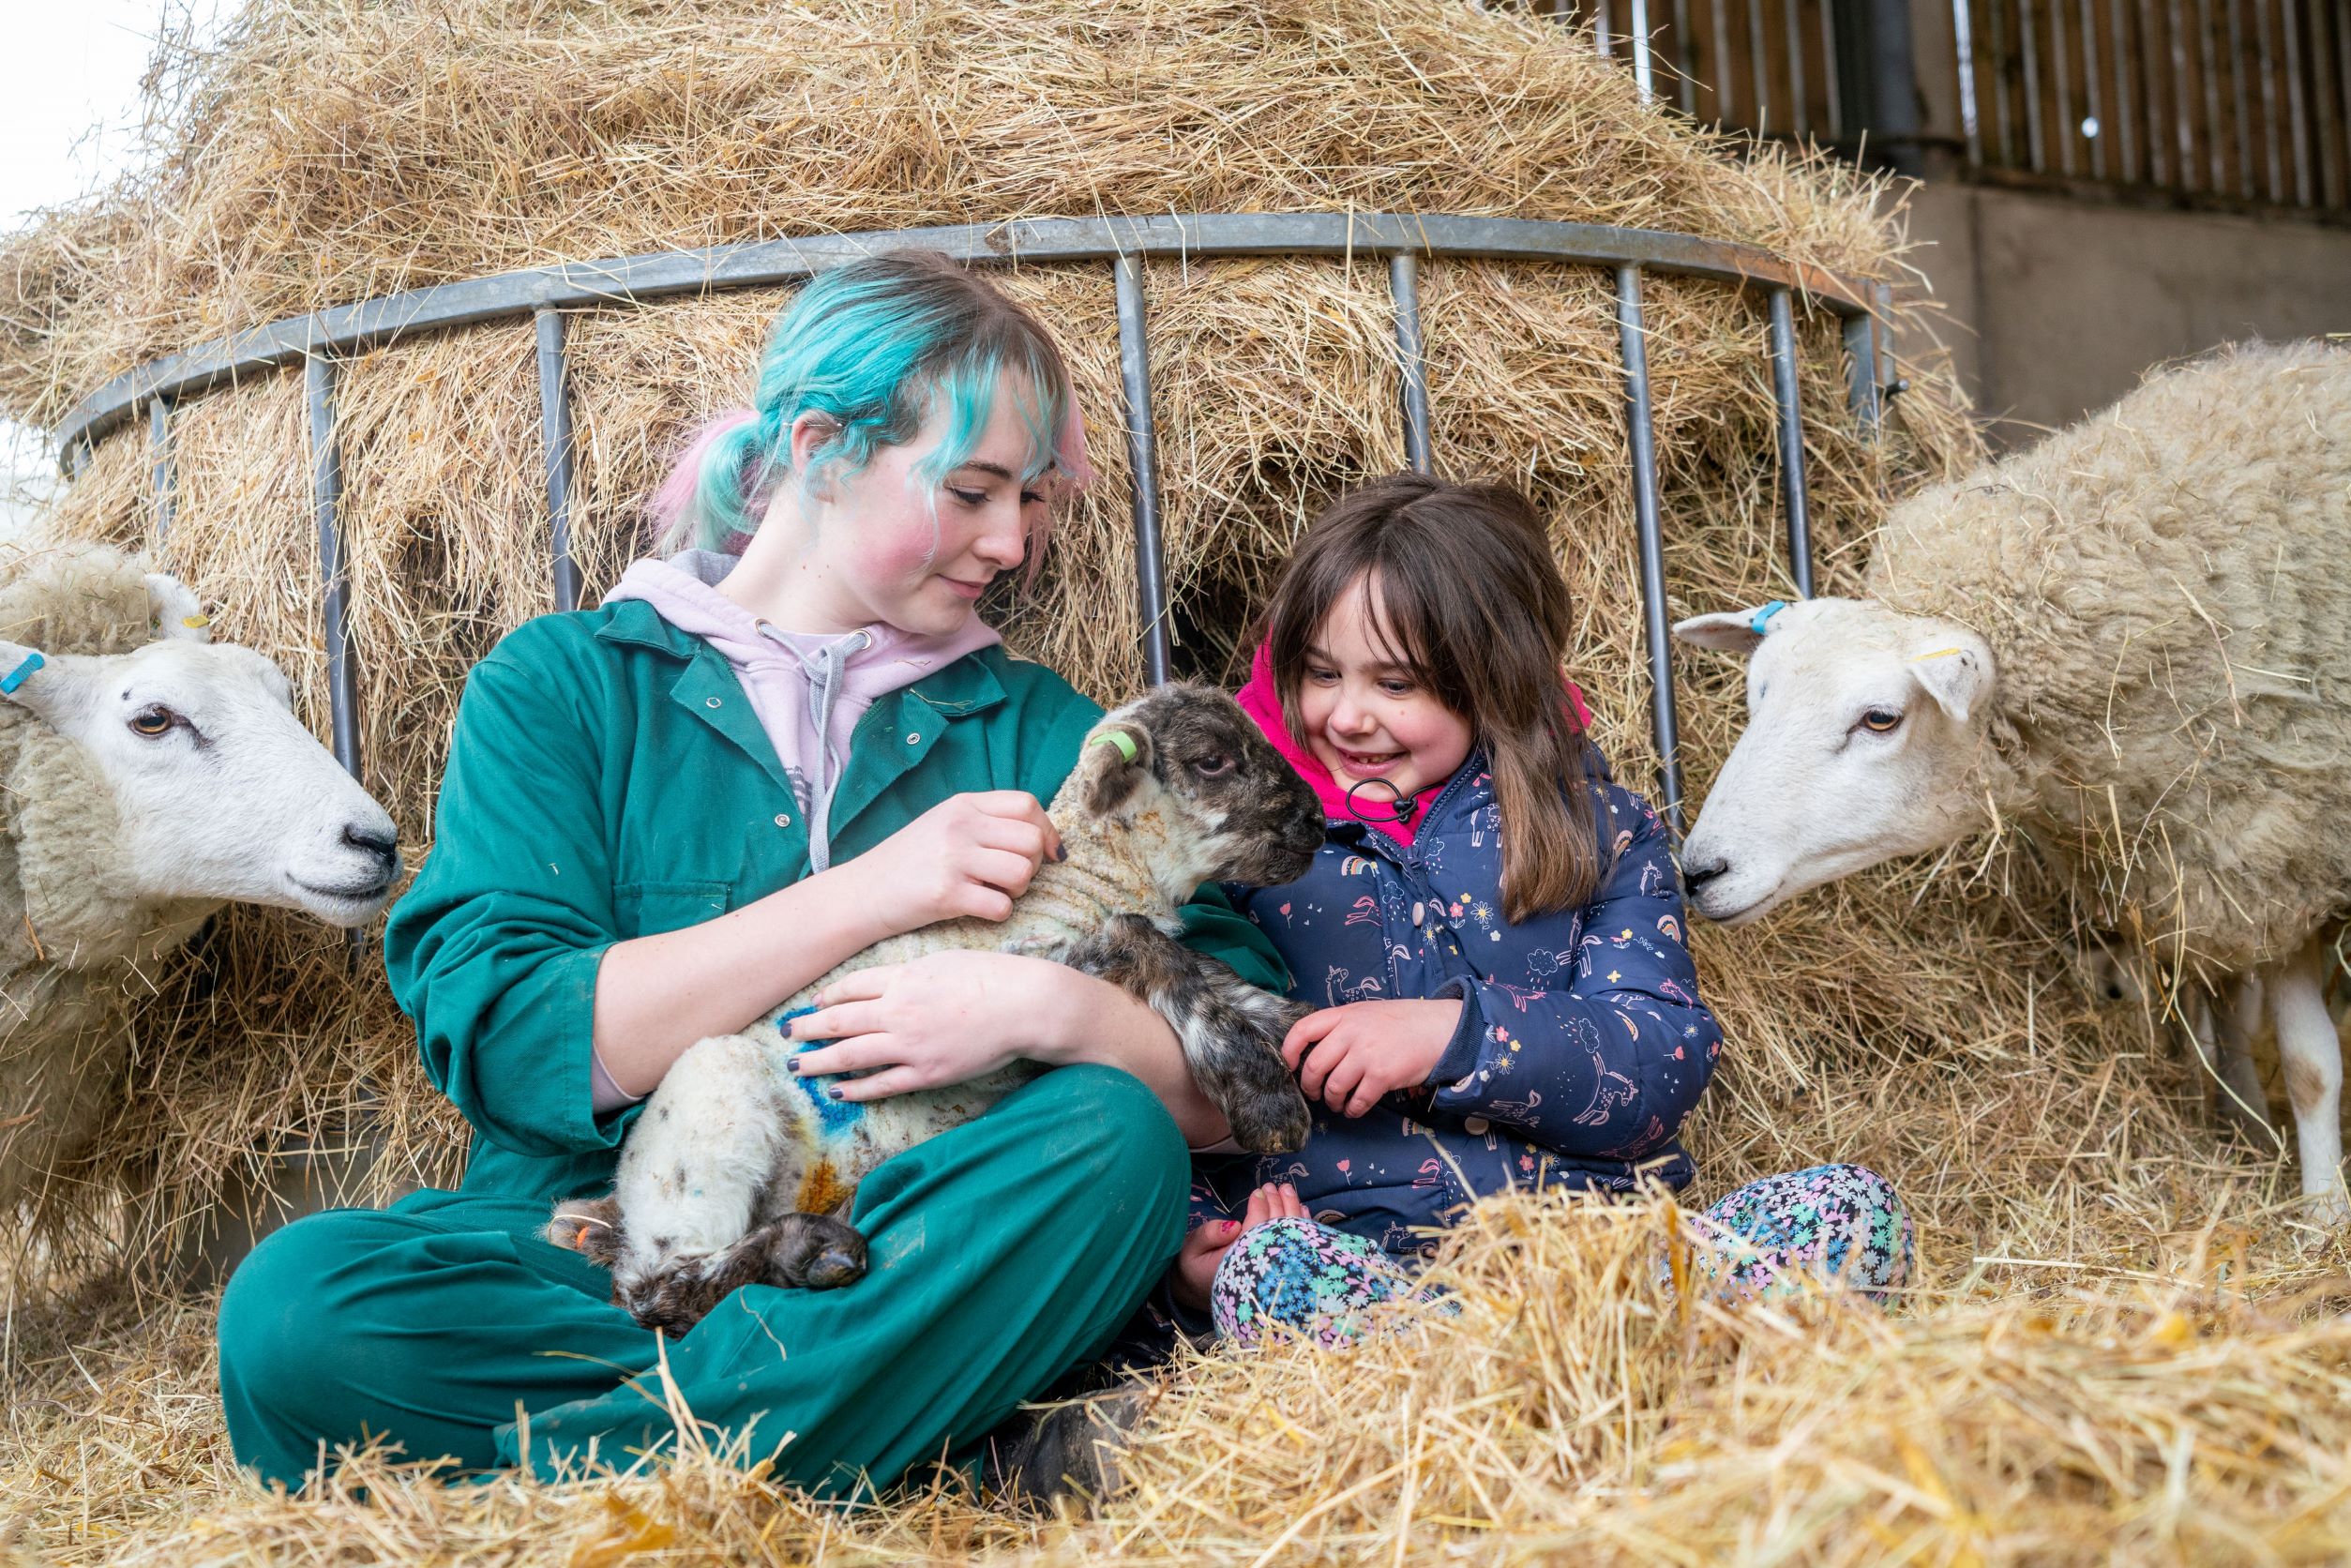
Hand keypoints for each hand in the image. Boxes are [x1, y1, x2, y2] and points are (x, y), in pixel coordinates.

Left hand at [785, 950, 1082, 1099]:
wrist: (1025, 1005)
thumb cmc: (992, 977)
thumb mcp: (945, 961)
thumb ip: (911, 973)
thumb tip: (886, 982)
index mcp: (904, 978)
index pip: (852, 987)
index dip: (828, 996)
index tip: (813, 1003)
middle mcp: (899, 1010)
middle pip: (840, 1020)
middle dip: (808, 1028)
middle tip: (785, 1034)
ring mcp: (911, 1044)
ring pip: (852, 1054)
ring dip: (819, 1061)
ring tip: (796, 1066)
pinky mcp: (927, 1072)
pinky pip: (883, 1083)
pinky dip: (856, 1087)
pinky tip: (837, 1090)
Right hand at [836, 791, 1064, 935]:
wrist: (862, 892)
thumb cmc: (909, 862)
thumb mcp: (944, 825)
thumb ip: (986, 823)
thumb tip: (1043, 838)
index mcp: (963, 805)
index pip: (1027, 805)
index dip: (1047, 831)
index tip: (1049, 853)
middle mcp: (960, 826)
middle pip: (1031, 840)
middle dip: (1034, 864)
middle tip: (1012, 878)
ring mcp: (953, 859)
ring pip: (1022, 872)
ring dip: (1017, 890)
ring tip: (995, 893)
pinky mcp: (946, 894)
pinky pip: (1001, 906)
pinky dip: (999, 913)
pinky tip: (979, 909)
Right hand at [1169, 1182, 1306, 1310]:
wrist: (1196, 1291)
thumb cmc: (1192, 1267)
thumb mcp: (1190, 1250)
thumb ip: (1208, 1236)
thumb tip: (1233, 1226)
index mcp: (1235, 1263)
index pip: (1256, 1231)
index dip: (1261, 1208)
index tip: (1260, 1191)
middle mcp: (1258, 1269)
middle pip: (1276, 1232)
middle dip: (1277, 1205)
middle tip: (1274, 1186)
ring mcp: (1270, 1271)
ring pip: (1289, 1238)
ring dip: (1291, 1211)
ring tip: (1287, 1190)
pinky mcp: (1276, 1269)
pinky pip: (1294, 1247)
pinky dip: (1300, 1226)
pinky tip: (1300, 1209)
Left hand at [1282, 999, 1460, 1117]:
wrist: (1438, 1028)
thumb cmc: (1401, 1022)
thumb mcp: (1366, 1013)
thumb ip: (1342, 1027)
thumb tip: (1316, 1051)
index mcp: (1344, 1015)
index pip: (1302, 1030)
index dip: (1289, 1051)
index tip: (1290, 1066)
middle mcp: (1351, 1033)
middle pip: (1314, 1065)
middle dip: (1310, 1086)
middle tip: (1315, 1093)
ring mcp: (1366, 1054)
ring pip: (1333, 1086)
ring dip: (1333, 1101)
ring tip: (1338, 1103)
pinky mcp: (1382, 1075)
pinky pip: (1357, 1100)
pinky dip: (1353, 1109)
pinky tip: (1355, 1109)